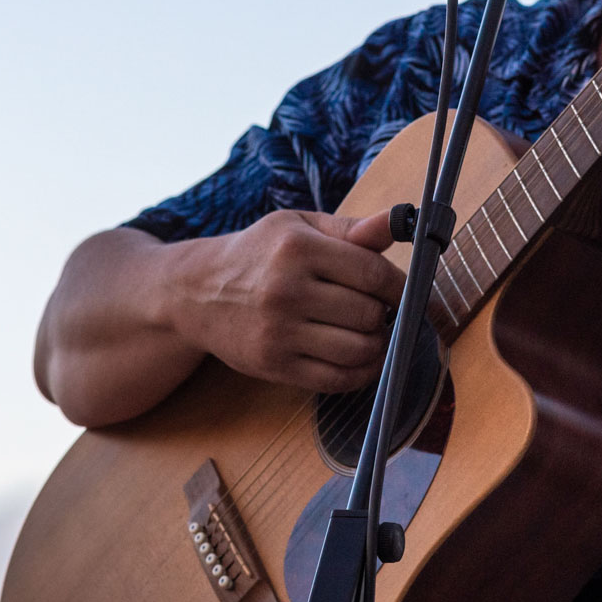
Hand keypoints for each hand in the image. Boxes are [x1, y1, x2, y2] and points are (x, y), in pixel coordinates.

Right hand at [172, 209, 404, 392]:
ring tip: (373, 334)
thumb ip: (350, 228)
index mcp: (297, 248)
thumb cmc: (258, 254)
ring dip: (377, 346)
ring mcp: (278, 331)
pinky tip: (361, 359)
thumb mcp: (298, 226)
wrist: (196, 292)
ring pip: (358, 350)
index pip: (373, 273)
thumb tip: (401, 223)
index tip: (406, 293)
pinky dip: (360, 374)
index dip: (401, 287)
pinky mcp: (272, 364)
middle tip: (383, 312)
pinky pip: (335, 379)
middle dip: (387, 316)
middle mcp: (286, 290)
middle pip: (369, 314)